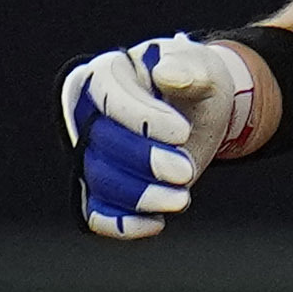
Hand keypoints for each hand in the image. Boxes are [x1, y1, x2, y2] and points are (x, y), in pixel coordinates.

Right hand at [59, 30, 274, 239]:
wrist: (198, 110)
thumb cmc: (195, 82)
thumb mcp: (203, 67)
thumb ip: (190, 68)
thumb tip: (168, 73)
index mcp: (107, 74)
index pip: (110, 97)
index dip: (142, 119)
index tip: (183, 132)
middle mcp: (90, 113)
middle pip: (101, 142)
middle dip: (145, 161)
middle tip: (187, 171)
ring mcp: (93, 152)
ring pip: (99, 180)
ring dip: (140, 195)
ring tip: (181, 198)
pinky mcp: (103, 186)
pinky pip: (97, 212)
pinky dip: (123, 224)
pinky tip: (157, 223)